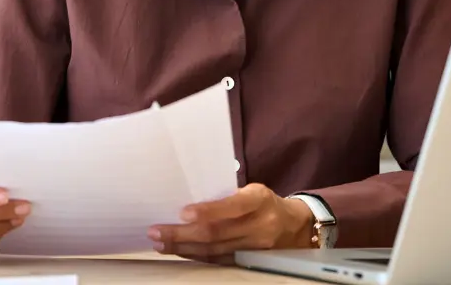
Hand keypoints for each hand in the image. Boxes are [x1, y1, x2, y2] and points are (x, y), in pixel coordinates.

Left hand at [147, 183, 316, 264]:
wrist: (293, 226)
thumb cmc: (263, 201)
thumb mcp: (252, 190)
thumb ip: (226, 195)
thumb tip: (187, 199)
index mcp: (259, 199)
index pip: (232, 206)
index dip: (207, 211)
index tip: (183, 213)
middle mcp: (259, 225)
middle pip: (216, 233)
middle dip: (182, 234)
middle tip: (156, 231)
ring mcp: (255, 247)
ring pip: (213, 251)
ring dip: (183, 247)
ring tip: (160, 243)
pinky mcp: (248, 261)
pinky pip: (218, 260)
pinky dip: (195, 256)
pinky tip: (179, 251)